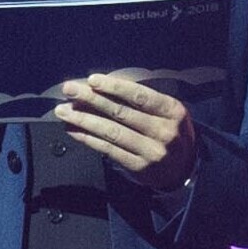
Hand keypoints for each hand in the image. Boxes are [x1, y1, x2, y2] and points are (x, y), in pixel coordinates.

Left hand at [54, 72, 197, 190]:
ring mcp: (151, 151)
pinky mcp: (138, 167)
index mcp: (172, 111)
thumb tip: (102, 88)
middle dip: (91, 99)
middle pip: (121, 112)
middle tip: (69, 89)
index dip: (115, 87)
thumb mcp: (168, 112)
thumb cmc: (170, 130)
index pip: (140, 96)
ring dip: (84, 120)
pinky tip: (73, 130)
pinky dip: (88, 138)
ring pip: (112, 132)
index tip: (92, 79)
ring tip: (63, 111)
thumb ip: (143, 101)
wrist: (184, 168)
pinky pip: (109, 150)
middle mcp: (163, 131)